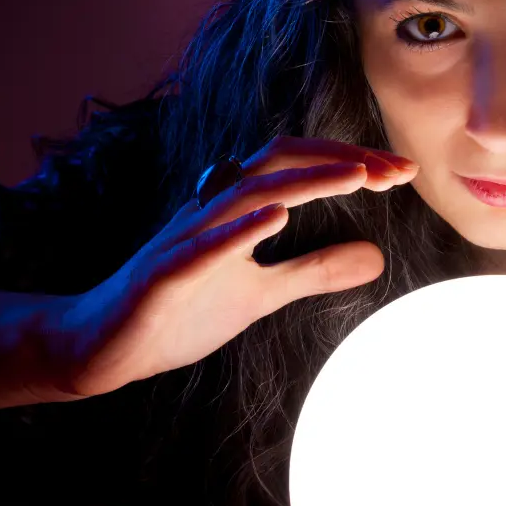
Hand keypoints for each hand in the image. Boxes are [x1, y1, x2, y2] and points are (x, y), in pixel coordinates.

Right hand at [43, 137, 418, 399]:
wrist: (102, 346)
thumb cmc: (182, 309)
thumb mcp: (264, 292)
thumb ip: (315, 271)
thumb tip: (376, 259)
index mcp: (236, 209)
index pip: (300, 167)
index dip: (351, 162)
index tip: (402, 170)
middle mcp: (211, 210)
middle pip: (280, 162)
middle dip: (340, 158)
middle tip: (397, 168)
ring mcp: (184, 239)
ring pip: (246, 194)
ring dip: (305, 182)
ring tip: (357, 175)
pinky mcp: (161, 275)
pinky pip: (199, 247)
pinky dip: (238, 230)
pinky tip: (276, 218)